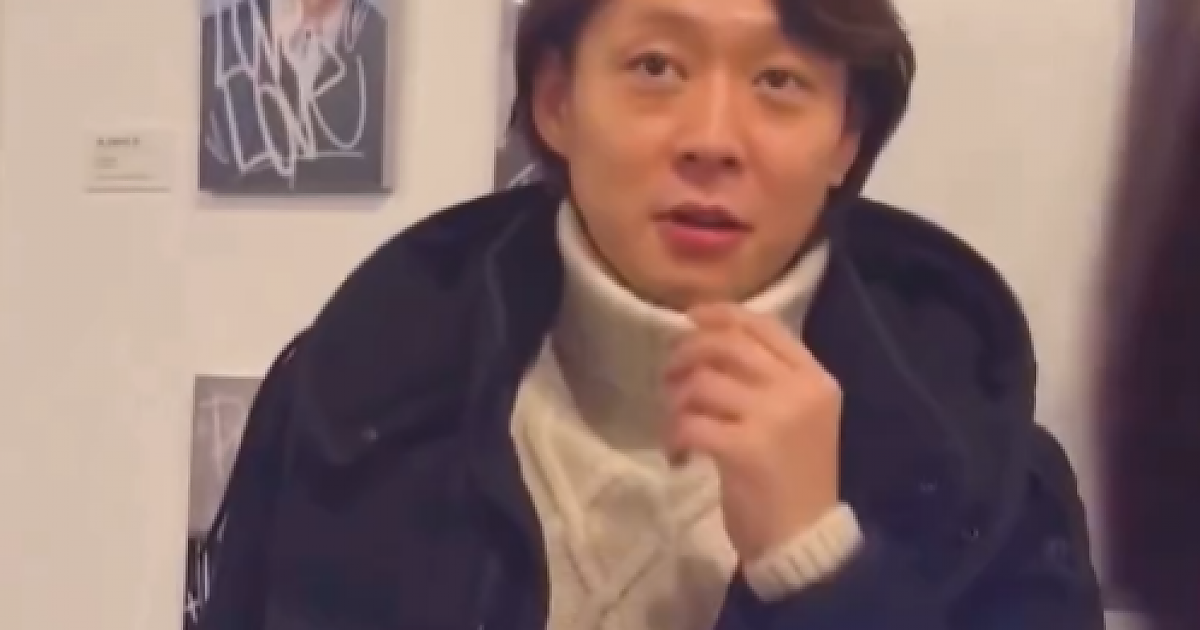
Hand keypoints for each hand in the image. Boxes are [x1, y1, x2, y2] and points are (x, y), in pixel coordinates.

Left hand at [664, 303, 842, 561]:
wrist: (804, 540)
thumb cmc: (794, 479)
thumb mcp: (795, 418)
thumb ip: (766, 379)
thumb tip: (706, 340)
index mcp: (815, 378)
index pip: (764, 326)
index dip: (722, 314)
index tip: (690, 318)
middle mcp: (799, 390)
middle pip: (727, 346)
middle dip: (687, 354)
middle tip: (669, 376)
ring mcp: (775, 419)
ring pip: (703, 383)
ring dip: (676, 402)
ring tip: (676, 426)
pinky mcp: (747, 450)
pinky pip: (690, 423)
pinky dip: (674, 437)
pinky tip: (680, 457)